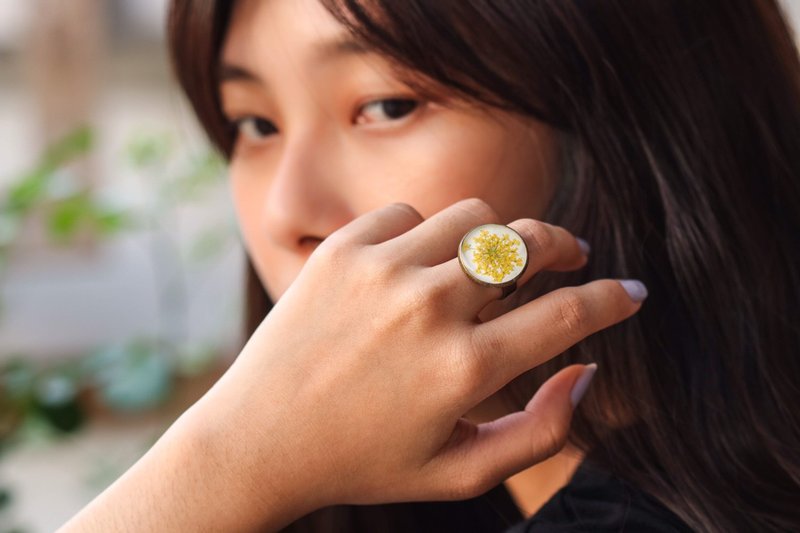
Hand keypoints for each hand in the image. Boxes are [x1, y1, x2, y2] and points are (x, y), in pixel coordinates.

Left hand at [193, 198, 642, 525]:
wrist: (258, 440)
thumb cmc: (365, 462)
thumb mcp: (461, 473)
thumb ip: (542, 432)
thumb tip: (589, 371)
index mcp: (463, 369)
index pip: (568, 314)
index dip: (612, 300)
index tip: (631, 292)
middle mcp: (427, 309)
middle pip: (528, 244)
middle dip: (565, 246)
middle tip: (571, 256)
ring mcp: (381, 270)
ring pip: (474, 218)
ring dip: (494, 238)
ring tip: (489, 263)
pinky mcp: (341, 249)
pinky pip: (409, 214)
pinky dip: (424, 236)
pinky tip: (415, 268)